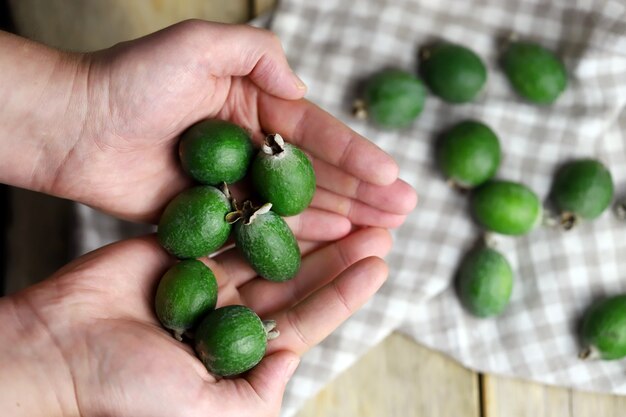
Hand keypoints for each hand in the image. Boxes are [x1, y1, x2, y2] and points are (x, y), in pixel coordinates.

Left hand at [0, 21, 415, 229]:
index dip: (356, 155)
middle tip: (404, 214)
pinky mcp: (212, 214)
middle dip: (363, 193)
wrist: (75, 124)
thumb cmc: (132, 78)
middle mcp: (251, 145)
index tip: (393, 177)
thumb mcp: (200, 44)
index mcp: (254, 104)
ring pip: (296, 205)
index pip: (316, 133)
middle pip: (317, 174)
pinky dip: (296, 238)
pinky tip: (332, 245)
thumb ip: (257, 55)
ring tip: (383, 234)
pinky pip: (261, 229)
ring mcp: (235, 183)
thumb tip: (302, 90)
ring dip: (341, 219)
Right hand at [0, 227, 390, 416]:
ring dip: (308, 227)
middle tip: (379, 226)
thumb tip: (295, 361)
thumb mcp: (207, 411)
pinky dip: (259, 210)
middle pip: (294, 277)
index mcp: (240, 352)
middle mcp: (228, 312)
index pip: (304, 318)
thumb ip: (258, 393)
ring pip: (268, 247)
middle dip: (338, 254)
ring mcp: (206, 276)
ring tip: (349, 204)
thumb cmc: (126, 391)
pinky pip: (228, 225)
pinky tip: (291, 192)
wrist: (56, 353)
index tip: (379, 265)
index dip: (344, 292)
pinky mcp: (180, 247)